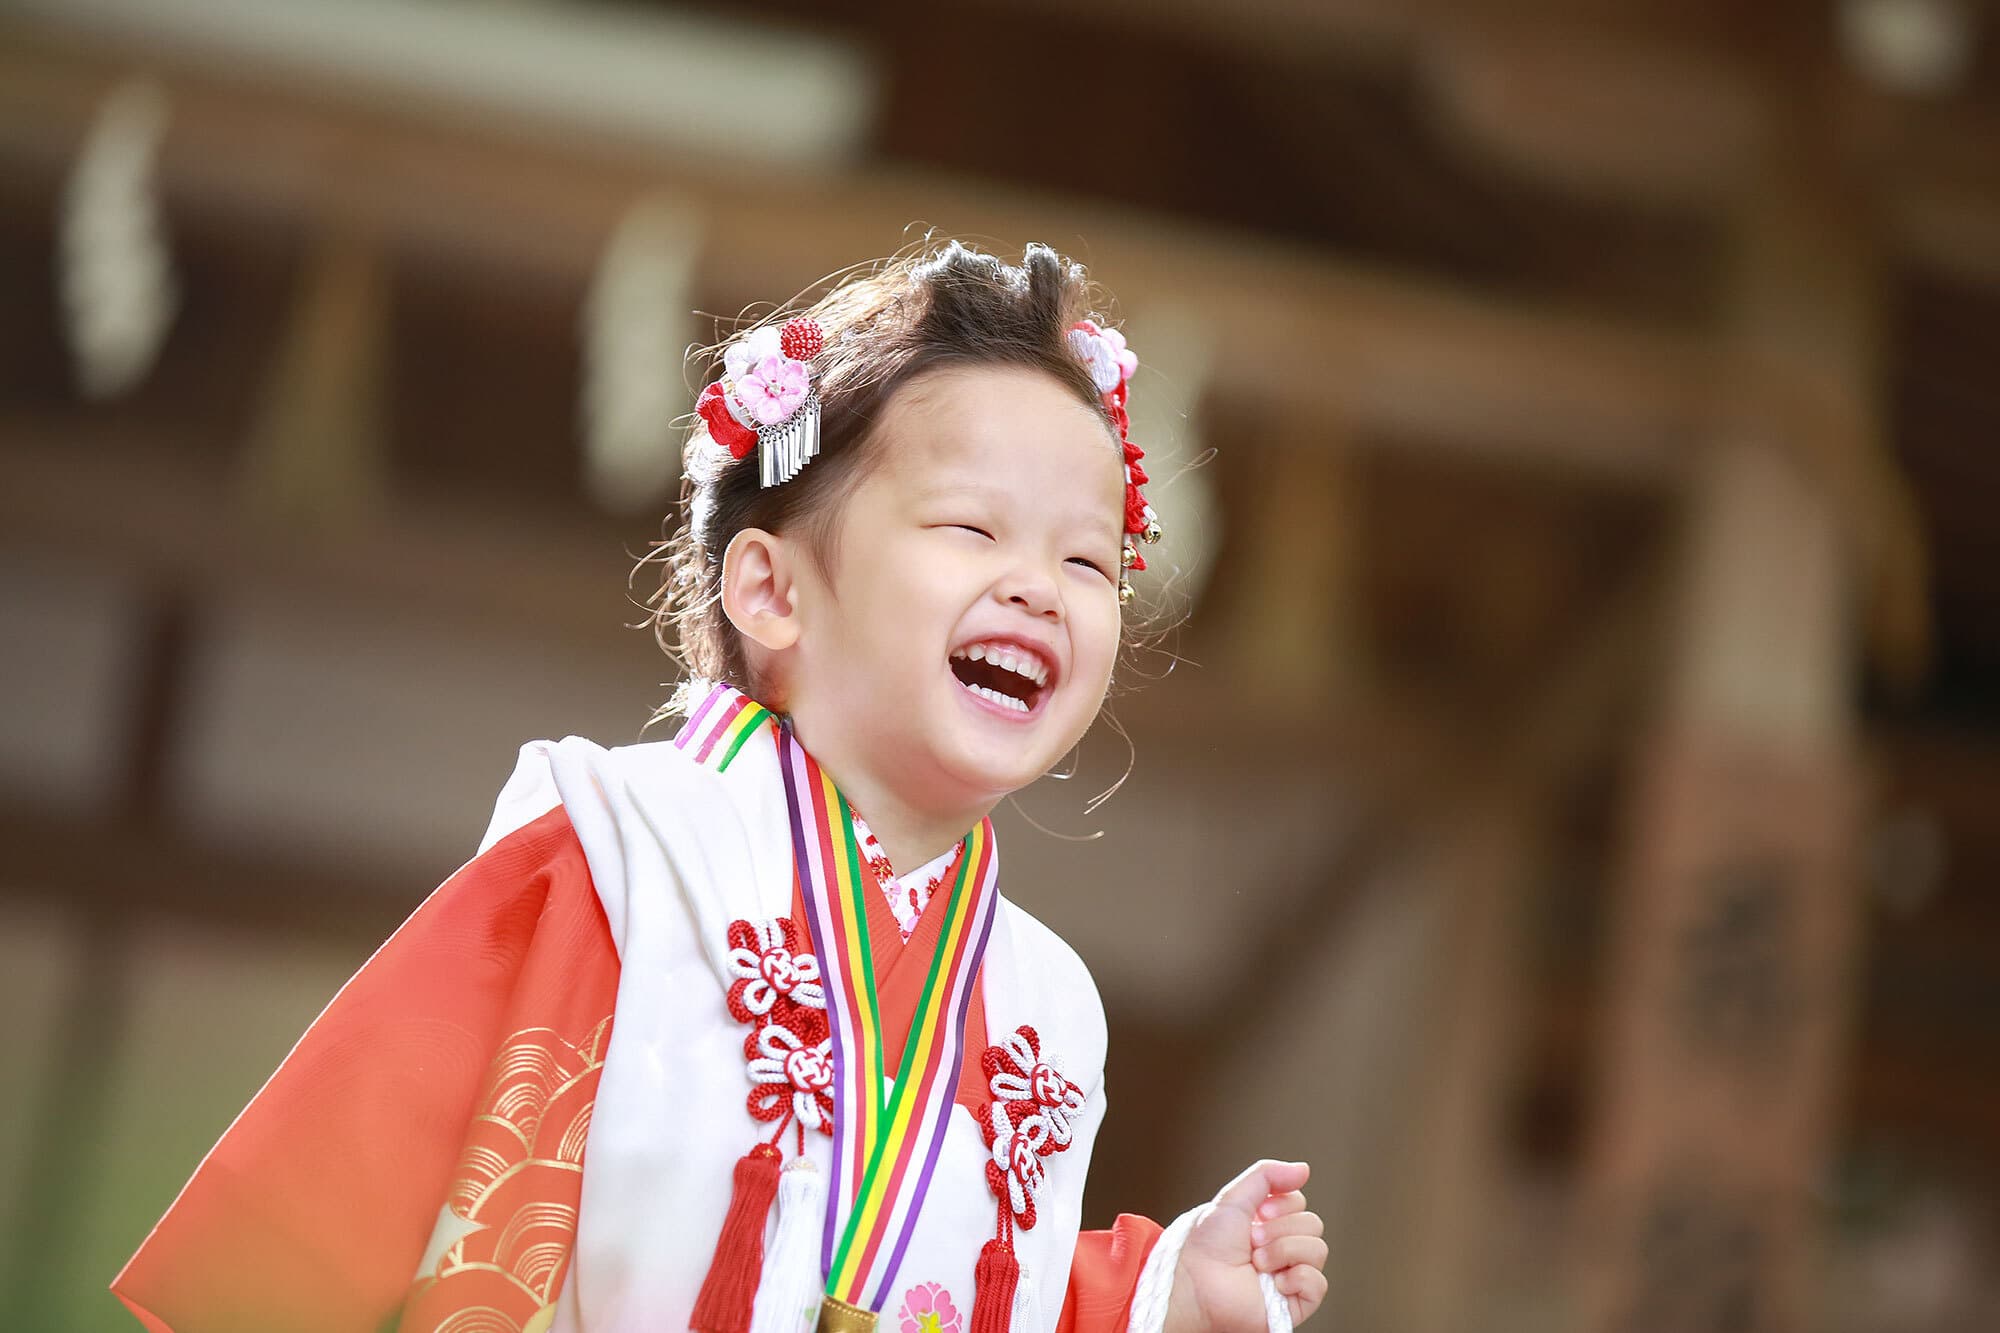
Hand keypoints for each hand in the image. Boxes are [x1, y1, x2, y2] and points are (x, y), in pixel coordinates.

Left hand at [1162, 1160, 1325, 1332]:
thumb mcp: (1233, 1199)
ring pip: (1318, 1250)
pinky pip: (1319, 1283)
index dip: (1283, 1205)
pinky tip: (1275, 1284)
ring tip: (1256, 1263)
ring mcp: (1290, 1274)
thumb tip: (1304, 1169)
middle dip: (1279, 1229)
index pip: (1300, 1203)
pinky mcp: (1296, 1302)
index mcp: (1268, 1224)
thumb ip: (1267, 1176)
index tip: (1259, 1214)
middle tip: (1252, 1241)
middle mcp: (1281, 1247)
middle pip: (1312, 1223)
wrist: (1198, 1287)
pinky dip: (1297, 1278)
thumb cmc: (1206, 1248)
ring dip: (1283, 1251)